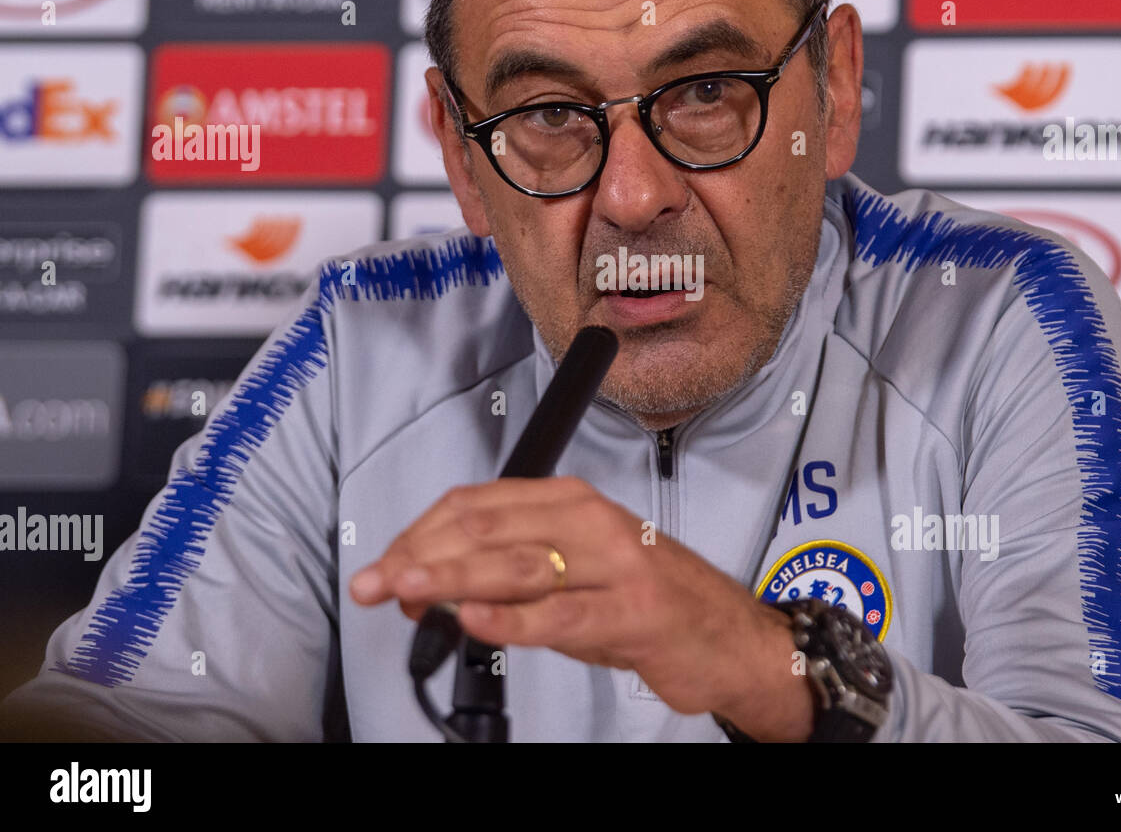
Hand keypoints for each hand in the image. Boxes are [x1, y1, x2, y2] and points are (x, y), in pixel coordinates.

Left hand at [348, 476, 812, 737]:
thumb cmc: (646, 598)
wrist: (728, 634)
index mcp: (570, 501)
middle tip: (376, 582)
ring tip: (406, 591)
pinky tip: (475, 620)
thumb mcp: (575, 572)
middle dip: (420, 556)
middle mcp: (589, 521)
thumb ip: (511, 574)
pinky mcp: (632, 612)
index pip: (476, 505)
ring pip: (516, 565)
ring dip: (451, 579)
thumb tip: (433, 589)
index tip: (387, 564)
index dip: (420, 534)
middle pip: (486, 529)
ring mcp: (613, 565)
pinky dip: (512, 618)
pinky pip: (561, 614)